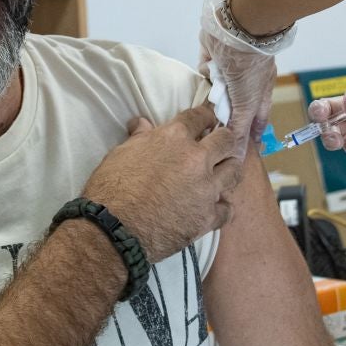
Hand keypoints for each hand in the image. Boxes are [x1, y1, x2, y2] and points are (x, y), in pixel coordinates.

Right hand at [80, 104, 246, 261]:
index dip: (207, 115)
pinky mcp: (208, 217)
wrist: (113, 230)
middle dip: (224, 141)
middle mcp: (197, 159)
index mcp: (174, 138)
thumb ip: (139, 138)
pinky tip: (214, 207)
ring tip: (221, 174)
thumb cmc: (111, 187)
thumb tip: (142, 123)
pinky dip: (221, 207)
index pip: (200, 116)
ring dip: (228, 170)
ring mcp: (206, 188)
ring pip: (234, 172)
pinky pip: (227, 209)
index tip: (210, 118)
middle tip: (219, 146)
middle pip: (226, 140)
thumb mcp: (121, 153)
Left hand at [199, 0, 293, 139]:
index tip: (238, 150)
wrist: (238, 29)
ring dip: (212, 98)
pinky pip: (206, 71)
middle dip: (223, 117)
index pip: (253, 119)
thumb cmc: (251, 65)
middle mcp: (246, 82)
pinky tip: (200, 82)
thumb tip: (237, 153)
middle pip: (232, 106)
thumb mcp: (247, 104)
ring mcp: (230, 69)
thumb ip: (239, 128)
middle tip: (211, 134)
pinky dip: (204, 75)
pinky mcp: (213, 57)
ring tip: (200, 114)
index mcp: (260, 92)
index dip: (247, 134)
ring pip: (218, 90)